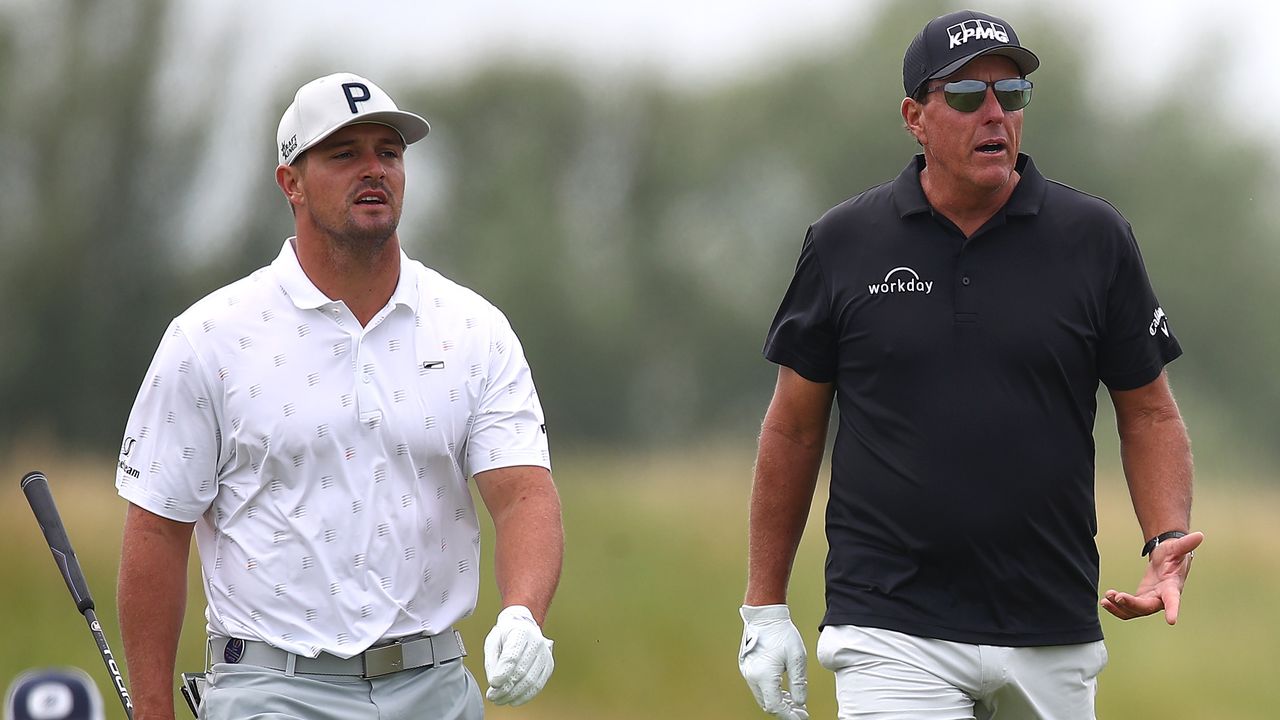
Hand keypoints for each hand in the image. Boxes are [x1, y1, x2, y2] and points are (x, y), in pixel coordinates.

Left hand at [483, 605, 553, 705]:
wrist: (523, 627)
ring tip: (500, 700)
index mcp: (521, 632)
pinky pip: (538, 685)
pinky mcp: (548, 666)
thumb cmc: (506, 635)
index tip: (492, 684)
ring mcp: (545, 655)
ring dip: (514, 695)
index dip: (502, 673)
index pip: (512, 656)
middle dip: (505, 688)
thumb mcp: (493, 642)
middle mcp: (537, 642)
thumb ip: (492, 662)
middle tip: (492, 696)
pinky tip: (513, 700)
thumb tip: (494, 684)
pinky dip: (525, 696)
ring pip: (530, 681)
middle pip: (521, 671)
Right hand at [739, 604, 807, 719]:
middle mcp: (752, 676)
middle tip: (801, 711)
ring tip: (794, 702)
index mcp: (764, 676)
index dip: (789, 715)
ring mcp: (747, 672)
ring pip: (762, 697)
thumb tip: (800, 703)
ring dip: (778, 702)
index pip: (776, 706)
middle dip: (785, 710)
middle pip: (768, 704)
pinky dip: (771, 692)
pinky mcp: (747, 667)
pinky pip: (758, 687)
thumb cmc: (782, 634)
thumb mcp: (797, 659)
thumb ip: (799, 684)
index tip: (802, 717)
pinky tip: (783, 691)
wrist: (765, 616)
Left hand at [1102, 531, 1203, 623]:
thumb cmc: (1174, 554)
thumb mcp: (1177, 548)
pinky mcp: (1141, 599)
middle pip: (1147, 607)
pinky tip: (1104, 601)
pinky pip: (1128, 609)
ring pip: (1135, 612)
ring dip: (1120, 607)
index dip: (1173, 610)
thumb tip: (1200, 535)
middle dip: (1132, 605)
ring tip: (1106, 598)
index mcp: (1173, 587)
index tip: (1171, 621)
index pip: (1174, 600)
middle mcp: (1162, 598)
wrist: (1166, 559)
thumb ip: (1186, 544)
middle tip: (1117, 596)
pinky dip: (1117, 607)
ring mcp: (1151, 600)